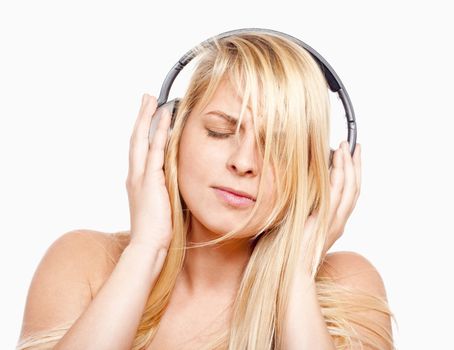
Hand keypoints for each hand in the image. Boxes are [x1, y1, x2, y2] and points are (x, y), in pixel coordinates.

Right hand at [125, 94, 173, 250]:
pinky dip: (159, 132)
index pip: (139, 150)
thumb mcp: (160, 206)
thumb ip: (164, 191)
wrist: (148, 246)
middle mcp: (135, 176)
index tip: (148, 117)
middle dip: (141, 117)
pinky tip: (164, 119)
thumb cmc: (156, 231)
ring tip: (152, 100)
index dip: (142, 131)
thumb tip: (175, 183)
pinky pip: (155, 150)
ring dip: (148, 118)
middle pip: (136, 139)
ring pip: (142, 139)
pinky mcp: (150, 180)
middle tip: (146, 99)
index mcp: (137, 182)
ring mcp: (141, 177)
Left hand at [303, 141, 361, 257]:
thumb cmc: (292, 250)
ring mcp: (336, 220)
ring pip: (349, 187)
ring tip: (345, 147)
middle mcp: (339, 220)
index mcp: (334, 221)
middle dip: (355, 165)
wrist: (294, 271)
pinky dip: (339, 174)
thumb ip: (303, 208)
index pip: (348, 192)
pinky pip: (337, 192)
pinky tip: (337, 160)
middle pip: (354, 187)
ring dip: (348, 165)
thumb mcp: (299, 223)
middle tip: (354, 146)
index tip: (350, 156)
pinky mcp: (327, 220)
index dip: (351, 173)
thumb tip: (294, 188)